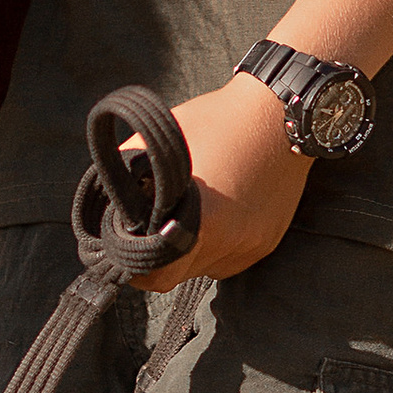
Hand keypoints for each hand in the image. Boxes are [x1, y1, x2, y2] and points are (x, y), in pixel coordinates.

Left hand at [137, 73, 311, 290]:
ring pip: (203, 269)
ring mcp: (251, 248)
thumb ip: (130, 176)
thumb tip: (110, 203)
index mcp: (202, 222)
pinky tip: (213, 214)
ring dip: (186, 253)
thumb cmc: (218, 121)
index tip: (124, 249)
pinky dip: (214, 245)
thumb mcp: (162, 140)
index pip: (155, 273)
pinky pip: (229, 258)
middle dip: (157, 262)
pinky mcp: (266, 244)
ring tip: (185, 216)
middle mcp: (229, 244)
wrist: (282, 115)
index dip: (134, 266)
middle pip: (177, 277)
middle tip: (146, 237)